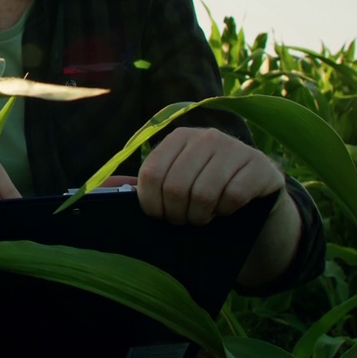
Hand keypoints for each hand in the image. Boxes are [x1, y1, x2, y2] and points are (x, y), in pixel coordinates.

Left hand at [136, 127, 284, 225]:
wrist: (256, 192)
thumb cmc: (205, 186)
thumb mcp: (174, 181)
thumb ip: (141, 183)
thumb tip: (96, 188)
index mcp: (179, 137)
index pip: (151, 173)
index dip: (151, 203)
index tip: (159, 216)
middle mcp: (206, 136)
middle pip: (176, 186)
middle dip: (177, 214)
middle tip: (184, 221)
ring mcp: (235, 148)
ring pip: (204, 194)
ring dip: (201, 216)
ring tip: (203, 217)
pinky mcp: (260, 166)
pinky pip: (233, 196)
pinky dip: (227, 212)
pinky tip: (228, 210)